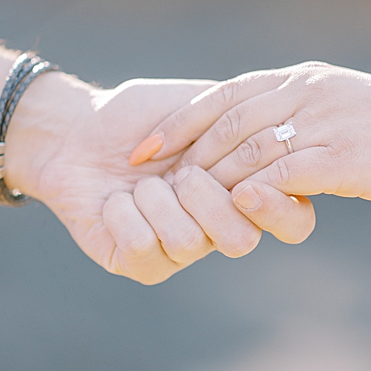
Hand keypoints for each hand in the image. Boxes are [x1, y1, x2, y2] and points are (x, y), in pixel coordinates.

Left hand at [11, 75, 315, 284]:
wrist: (76, 129)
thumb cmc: (143, 114)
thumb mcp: (204, 105)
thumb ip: (249, 123)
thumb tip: (284, 142)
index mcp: (247, 192)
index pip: (294, 222)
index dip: (278, 210)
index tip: (246, 186)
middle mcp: (220, 228)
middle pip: (242, 240)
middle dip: (207, 199)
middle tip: (181, 172)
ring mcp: (181, 252)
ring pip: (189, 242)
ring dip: (157, 199)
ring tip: (139, 183)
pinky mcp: (140, 265)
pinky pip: (143, 248)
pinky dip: (123, 213)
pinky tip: (115, 201)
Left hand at [128, 62, 370, 208]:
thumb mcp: (351, 108)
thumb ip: (308, 117)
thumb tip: (272, 141)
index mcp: (308, 79)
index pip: (228, 93)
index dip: (181, 120)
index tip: (144, 145)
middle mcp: (310, 94)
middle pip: (227, 121)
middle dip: (180, 152)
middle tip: (142, 180)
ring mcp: (326, 125)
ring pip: (247, 151)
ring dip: (210, 180)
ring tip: (180, 204)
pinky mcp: (343, 159)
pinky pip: (280, 177)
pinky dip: (249, 195)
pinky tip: (230, 213)